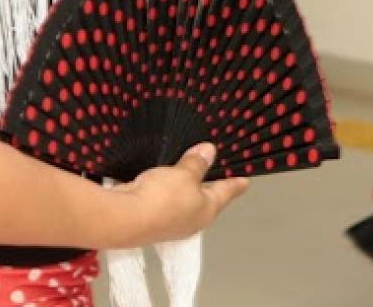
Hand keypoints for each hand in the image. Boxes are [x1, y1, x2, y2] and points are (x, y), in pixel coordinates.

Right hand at [112, 144, 248, 247]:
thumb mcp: (184, 174)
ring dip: (186, 184)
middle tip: (215, 168)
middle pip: (206, 197)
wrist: (126, 218)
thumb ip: (197, 163)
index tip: (245, 180)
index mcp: (207, 209)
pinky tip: (162, 177)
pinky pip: (165, 198)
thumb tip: (209, 151)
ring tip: (187, 166)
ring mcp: (172, 221)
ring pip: (184, 198)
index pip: (227, 192)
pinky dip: (167, 188)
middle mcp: (192, 219)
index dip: (236, 183)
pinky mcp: (152, 218)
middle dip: (210, 183)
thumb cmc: (163, 198)